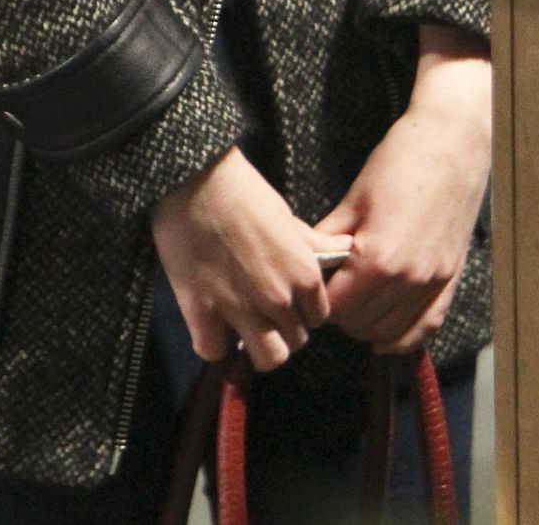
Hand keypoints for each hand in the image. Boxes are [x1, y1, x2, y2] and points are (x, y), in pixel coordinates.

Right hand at [150, 147, 354, 372]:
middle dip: (282, 329)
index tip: (287, 301)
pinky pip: (216, 352)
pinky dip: (213, 343)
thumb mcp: (285, 215)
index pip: (318, 318)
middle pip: (295, 342)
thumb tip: (345, 249)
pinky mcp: (202, 314)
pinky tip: (210, 324)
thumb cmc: (243, 190)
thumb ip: (314, 243)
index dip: (303, 311)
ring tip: (242, 326)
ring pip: (267, 358)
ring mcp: (240, 310)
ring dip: (257, 346)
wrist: (193, 180)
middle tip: (263, 311)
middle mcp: (278, 299)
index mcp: (303, 274)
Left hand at [312, 24, 491, 355]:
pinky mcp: (451, 280)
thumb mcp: (355, 197)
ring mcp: (434, 284)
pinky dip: (402, 336)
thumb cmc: (402, 160)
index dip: (319, 298)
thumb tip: (308, 262)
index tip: (314, 283)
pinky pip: (425, 328)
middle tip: (332, 286)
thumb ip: (329, 237)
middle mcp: (409, 280)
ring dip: (368, 324)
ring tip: (356, 298)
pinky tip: (384, 329)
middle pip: (361, 325)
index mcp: (379, 259)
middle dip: (341, 311)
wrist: (453, 142)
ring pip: (391, 334)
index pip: (336, 307)